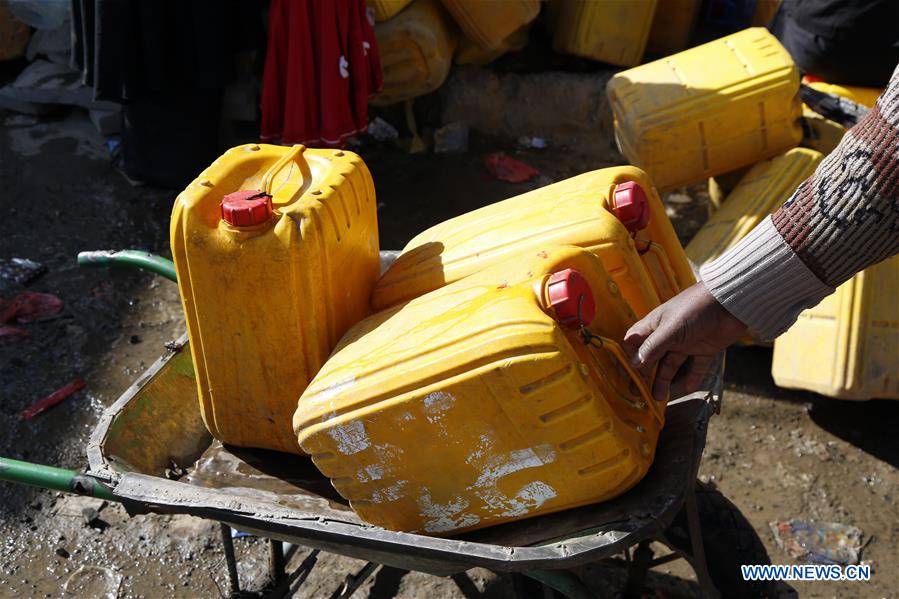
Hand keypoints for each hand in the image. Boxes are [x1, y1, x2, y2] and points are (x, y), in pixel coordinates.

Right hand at [623, 282, 747, 401]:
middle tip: (639, 393)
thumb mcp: (671, 329)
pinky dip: (693, 377)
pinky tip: (689, 388)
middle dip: (644, 375)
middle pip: (651, 358)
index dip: (629, 357)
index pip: (634, 342)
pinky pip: (696, 366)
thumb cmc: (695, 309)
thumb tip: (634, 364)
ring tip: (659, 397)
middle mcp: (667, 335)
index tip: (627, 375)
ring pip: (671, 365)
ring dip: (664, 380)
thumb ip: (653, 347)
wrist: (730, 302)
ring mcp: (686, 343)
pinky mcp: (704, 348)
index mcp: (655, 326)